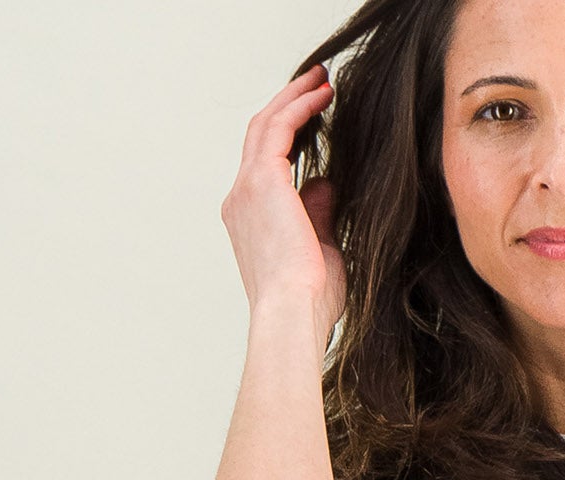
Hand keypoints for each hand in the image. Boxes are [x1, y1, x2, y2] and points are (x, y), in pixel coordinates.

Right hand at [221, 63, 345, 346]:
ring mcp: (246, 188)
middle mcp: (240, 199)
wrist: (292, 314)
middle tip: (315, 82)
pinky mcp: (261, 181)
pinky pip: (279, 129)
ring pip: (265, 125)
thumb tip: (324, 182)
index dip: (288, 134)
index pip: (265, 162)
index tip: (314, 115)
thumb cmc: (309, 301)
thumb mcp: (319, 247)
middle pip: (259, 135)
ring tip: (321, 79)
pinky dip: (299, 107)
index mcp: (249, 218)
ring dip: (294, 97)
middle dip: (288, 104)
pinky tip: (322, 96)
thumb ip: (318, 212)